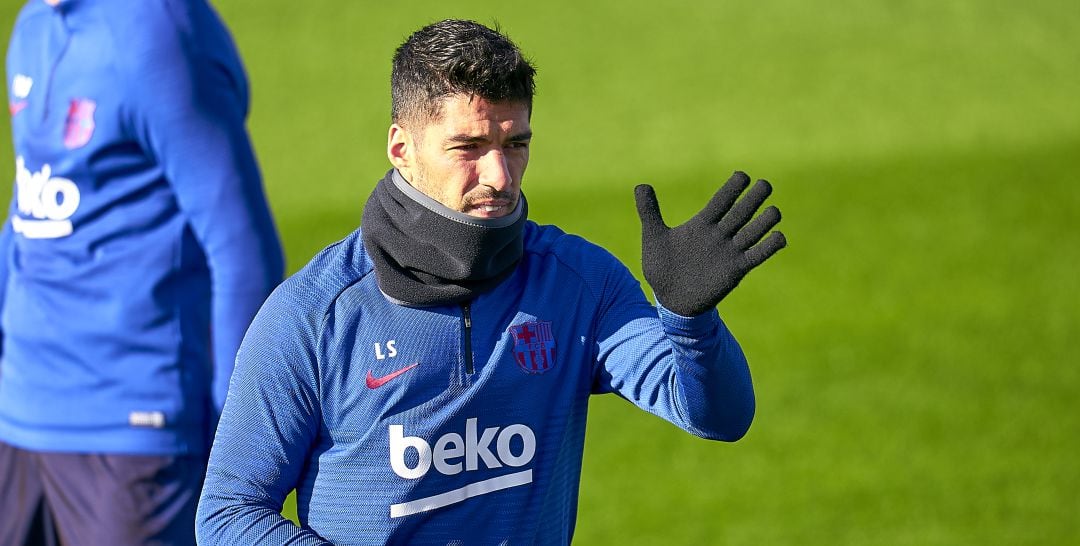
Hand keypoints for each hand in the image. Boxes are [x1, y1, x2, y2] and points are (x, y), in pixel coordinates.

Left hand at [634, 171, 786, 315]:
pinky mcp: (736, 270)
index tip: (742, 175)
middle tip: (764, 185)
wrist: (669, 299)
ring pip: (752, 232)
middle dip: (753, 199)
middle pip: (741, 212)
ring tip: (774, 211)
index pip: (721, 202)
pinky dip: (769, 247)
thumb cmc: (662, 267)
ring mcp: (729, 252)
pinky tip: (779, 237)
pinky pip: (757, 256)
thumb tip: (641, 185)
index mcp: (702, 224)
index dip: (732, 189)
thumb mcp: (654, 237)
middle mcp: (719, 235)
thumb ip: (649, 211)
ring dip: (765, 222)